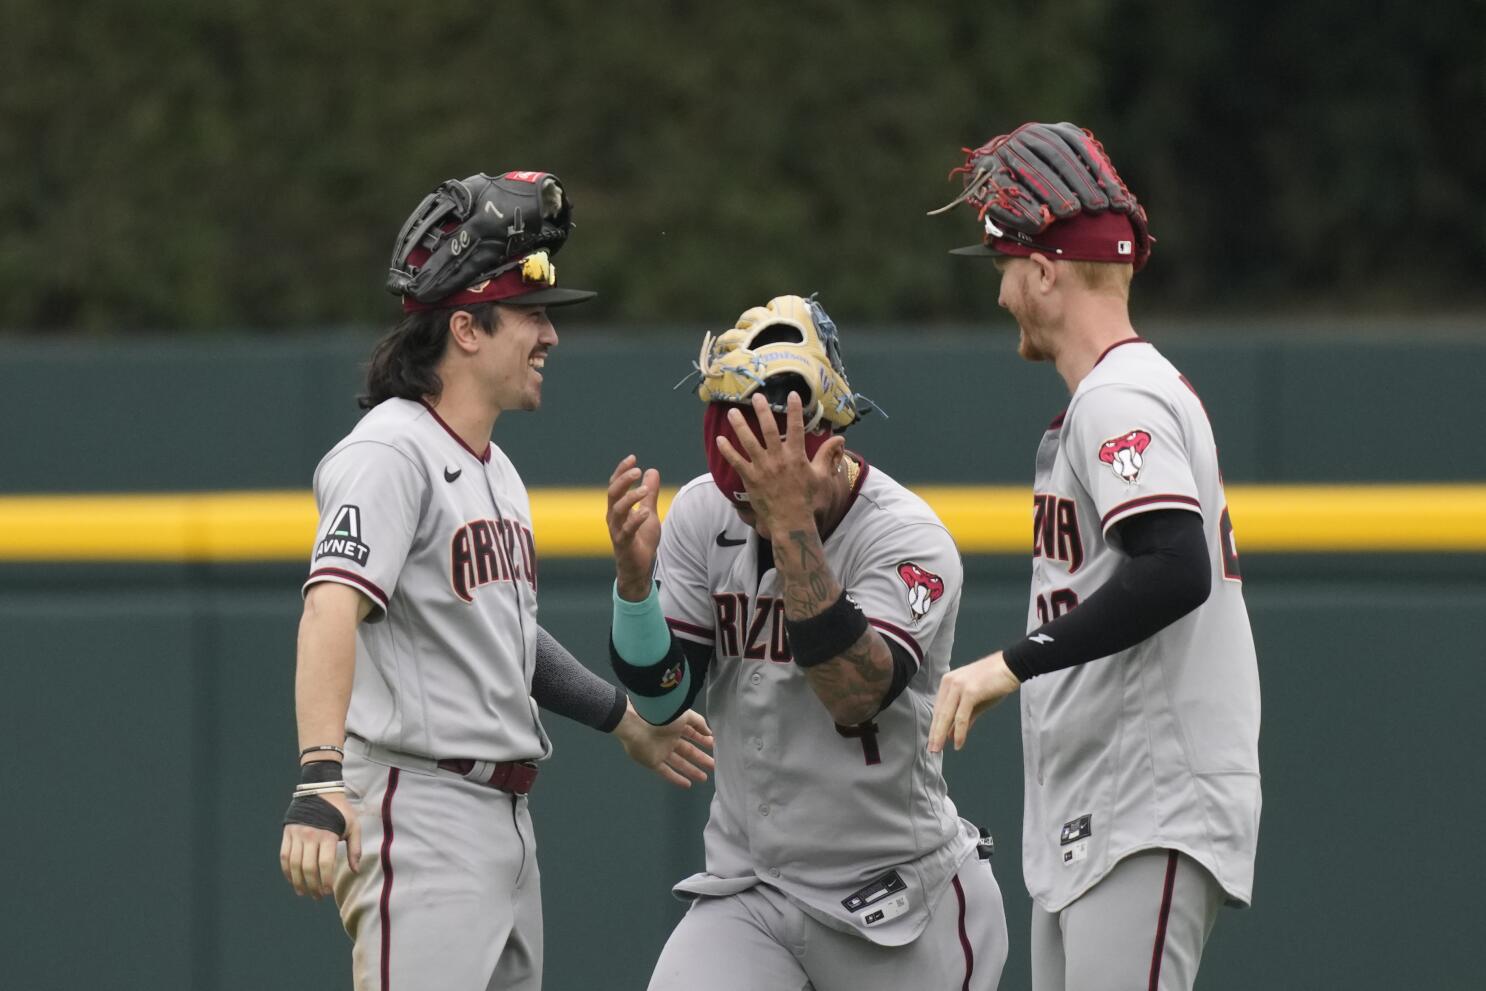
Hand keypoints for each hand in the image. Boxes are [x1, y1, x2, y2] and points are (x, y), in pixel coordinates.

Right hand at [279, 791, 360, 898]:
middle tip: (317, 897)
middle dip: (312, 886)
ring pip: (294, 864)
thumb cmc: (341, 811)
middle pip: (308, 868)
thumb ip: (355, 849)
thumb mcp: (353, 826)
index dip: (326, 881)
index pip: (325, 864)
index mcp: (328, 835)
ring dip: (298, 882)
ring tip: (304, 893)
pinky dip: (287, 871)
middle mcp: (311, 835)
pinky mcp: (288, 833)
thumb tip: (355, 870)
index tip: (328, 892)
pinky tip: (292, 880)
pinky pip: (284, 856)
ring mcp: (297, 834)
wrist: (320, 790)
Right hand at [607, 455, 660, 599]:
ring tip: (644, 490)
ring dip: (630, 498)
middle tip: (636, 471)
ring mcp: (617, 530)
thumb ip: (649, 494)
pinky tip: (646, 512)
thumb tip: (652, 471)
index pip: (615, 485)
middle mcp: (614, 517)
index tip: (632, 458)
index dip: (621, 471)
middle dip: (623, 480)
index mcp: (618, 509)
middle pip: (612, 494)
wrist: (638, 568)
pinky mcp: (624, 544)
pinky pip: (627, 530)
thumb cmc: (641, 540)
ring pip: (617, 510)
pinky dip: (636, 520)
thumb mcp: (649, 513)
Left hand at [613, 702, 715, 787]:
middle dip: (701, 759)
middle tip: (714, 766)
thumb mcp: (684, 714)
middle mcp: (669, 740)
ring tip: (704, 778)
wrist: (636, 723)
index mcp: (675, 727)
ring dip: (692, 770)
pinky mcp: (653, 762)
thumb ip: (698, 722)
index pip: (692, 735)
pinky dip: (676, 778)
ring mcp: (661, 752)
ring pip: (679, 763)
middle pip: (688, 752)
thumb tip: (709, 732)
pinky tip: (687, 784)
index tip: (714, 747)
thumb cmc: (662, 716)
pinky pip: (666, 772)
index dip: (703, 741)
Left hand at [713, 392, 844, 534]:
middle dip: (762, 411)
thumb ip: (827, 455)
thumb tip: (840, 438)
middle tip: (757, 396)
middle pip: (769, 429)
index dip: (795, 410)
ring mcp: (762, 468)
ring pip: (748, 442)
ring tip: (732, 412)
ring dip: (739, 426)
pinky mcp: (750, 479)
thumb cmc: (808, 500)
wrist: (791, 522)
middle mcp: (778, 458)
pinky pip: (736, 462)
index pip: (796, 427)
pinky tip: (719, 439)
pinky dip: (727, 450)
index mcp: (796, 456)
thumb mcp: (821, 476)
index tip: (792, 394)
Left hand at [927, 651, 1020, 752]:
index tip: (933, 740)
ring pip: (947, 715)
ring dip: (942, 735)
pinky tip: (958, 743)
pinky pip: (961, 717)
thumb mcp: (976, 701)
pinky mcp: (970, 692)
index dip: (935, 726)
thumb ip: (964, 717)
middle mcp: (950, 682)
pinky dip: (959, 732)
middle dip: (935, 733)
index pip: (938, 708)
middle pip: (939, 713)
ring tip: (939, 749)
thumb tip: (951, 735)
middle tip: (932, 750)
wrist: (1010, 667)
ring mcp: (959, 686)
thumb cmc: (994, 682)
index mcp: (948, 682)